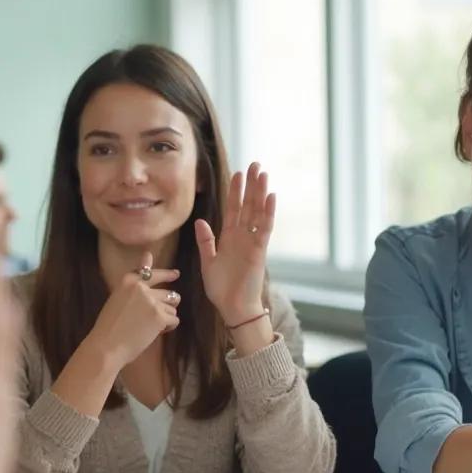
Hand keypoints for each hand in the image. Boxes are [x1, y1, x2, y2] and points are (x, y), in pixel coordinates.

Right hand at [81, 251, 181, 368]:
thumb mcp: (118, 297)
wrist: (107, 345)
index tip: (176, 274)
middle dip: (167, 305)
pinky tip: (156, 333)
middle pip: (167, 293)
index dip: (166, 274)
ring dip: (166, 317)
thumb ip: (135, 280)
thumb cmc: (109, 326)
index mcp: (128, 281)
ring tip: (151, 327)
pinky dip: (168, 327)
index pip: (151, 273)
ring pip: (172, 307)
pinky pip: (174, 320)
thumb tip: (149, 254)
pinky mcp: (159, 316)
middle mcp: (141, 287)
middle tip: (161, 314)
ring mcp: (151, 301)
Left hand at [197, 162, 275, 325]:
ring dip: (260, 193)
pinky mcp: (259, 250)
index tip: (238, 174)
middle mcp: (242, 236)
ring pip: (257, 212)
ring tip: (263, 173)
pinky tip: (271, 197)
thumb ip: (206, 242)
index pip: (233, 209)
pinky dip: (268, 213)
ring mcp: (252, 242)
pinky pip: (264, 228)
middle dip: (250, 185)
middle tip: (255, 165)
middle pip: (247, 205)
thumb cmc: (221, 289)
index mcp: (229, 238)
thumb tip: (200, 221)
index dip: (235, 191)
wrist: (233, 308)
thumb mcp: (208, 262)